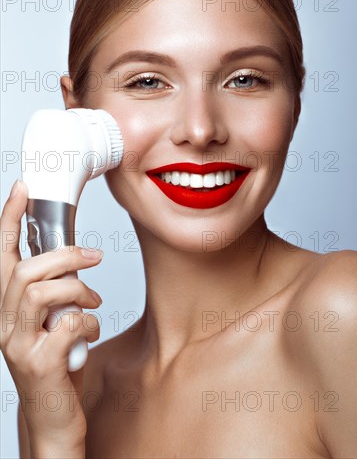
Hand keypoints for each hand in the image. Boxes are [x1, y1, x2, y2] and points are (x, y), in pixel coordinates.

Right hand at [0, 180, 102, 451]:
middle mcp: (4, 325)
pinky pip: (68, 324)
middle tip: (94, 257)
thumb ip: (54, 295)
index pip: (2, 255)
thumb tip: (75, 263)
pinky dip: (88, 323)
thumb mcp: (51, 324)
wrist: (52, 420)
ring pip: (41, 292)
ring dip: (78, 289)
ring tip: (94, 302)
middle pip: (25, 270)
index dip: (9, 219)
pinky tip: (90, 332)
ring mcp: (18, 346)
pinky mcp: (39, 365)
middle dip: (65, 256)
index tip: (22, 188)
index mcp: (7, 309)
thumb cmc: (56, 366)